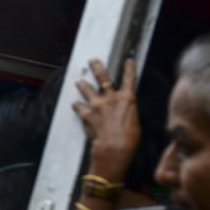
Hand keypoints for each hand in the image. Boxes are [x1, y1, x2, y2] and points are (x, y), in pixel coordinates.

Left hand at [73, 58, 139, 174]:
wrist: (114, 148)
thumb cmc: (128, 139)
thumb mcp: (134, 121)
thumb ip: (126, 111)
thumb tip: (121, 111)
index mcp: (127, 99)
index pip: (130, 79)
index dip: (129, 68)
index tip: (128, 61)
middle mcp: (111, 98)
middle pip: (103, 77)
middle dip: (97, 67)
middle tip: (92, 61)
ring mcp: (97, 105)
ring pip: (87, 89)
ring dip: (83, 85)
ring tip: (79, 82)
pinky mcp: (86, 114)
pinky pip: (79, 107)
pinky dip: (77, 106)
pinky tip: (75, 105)